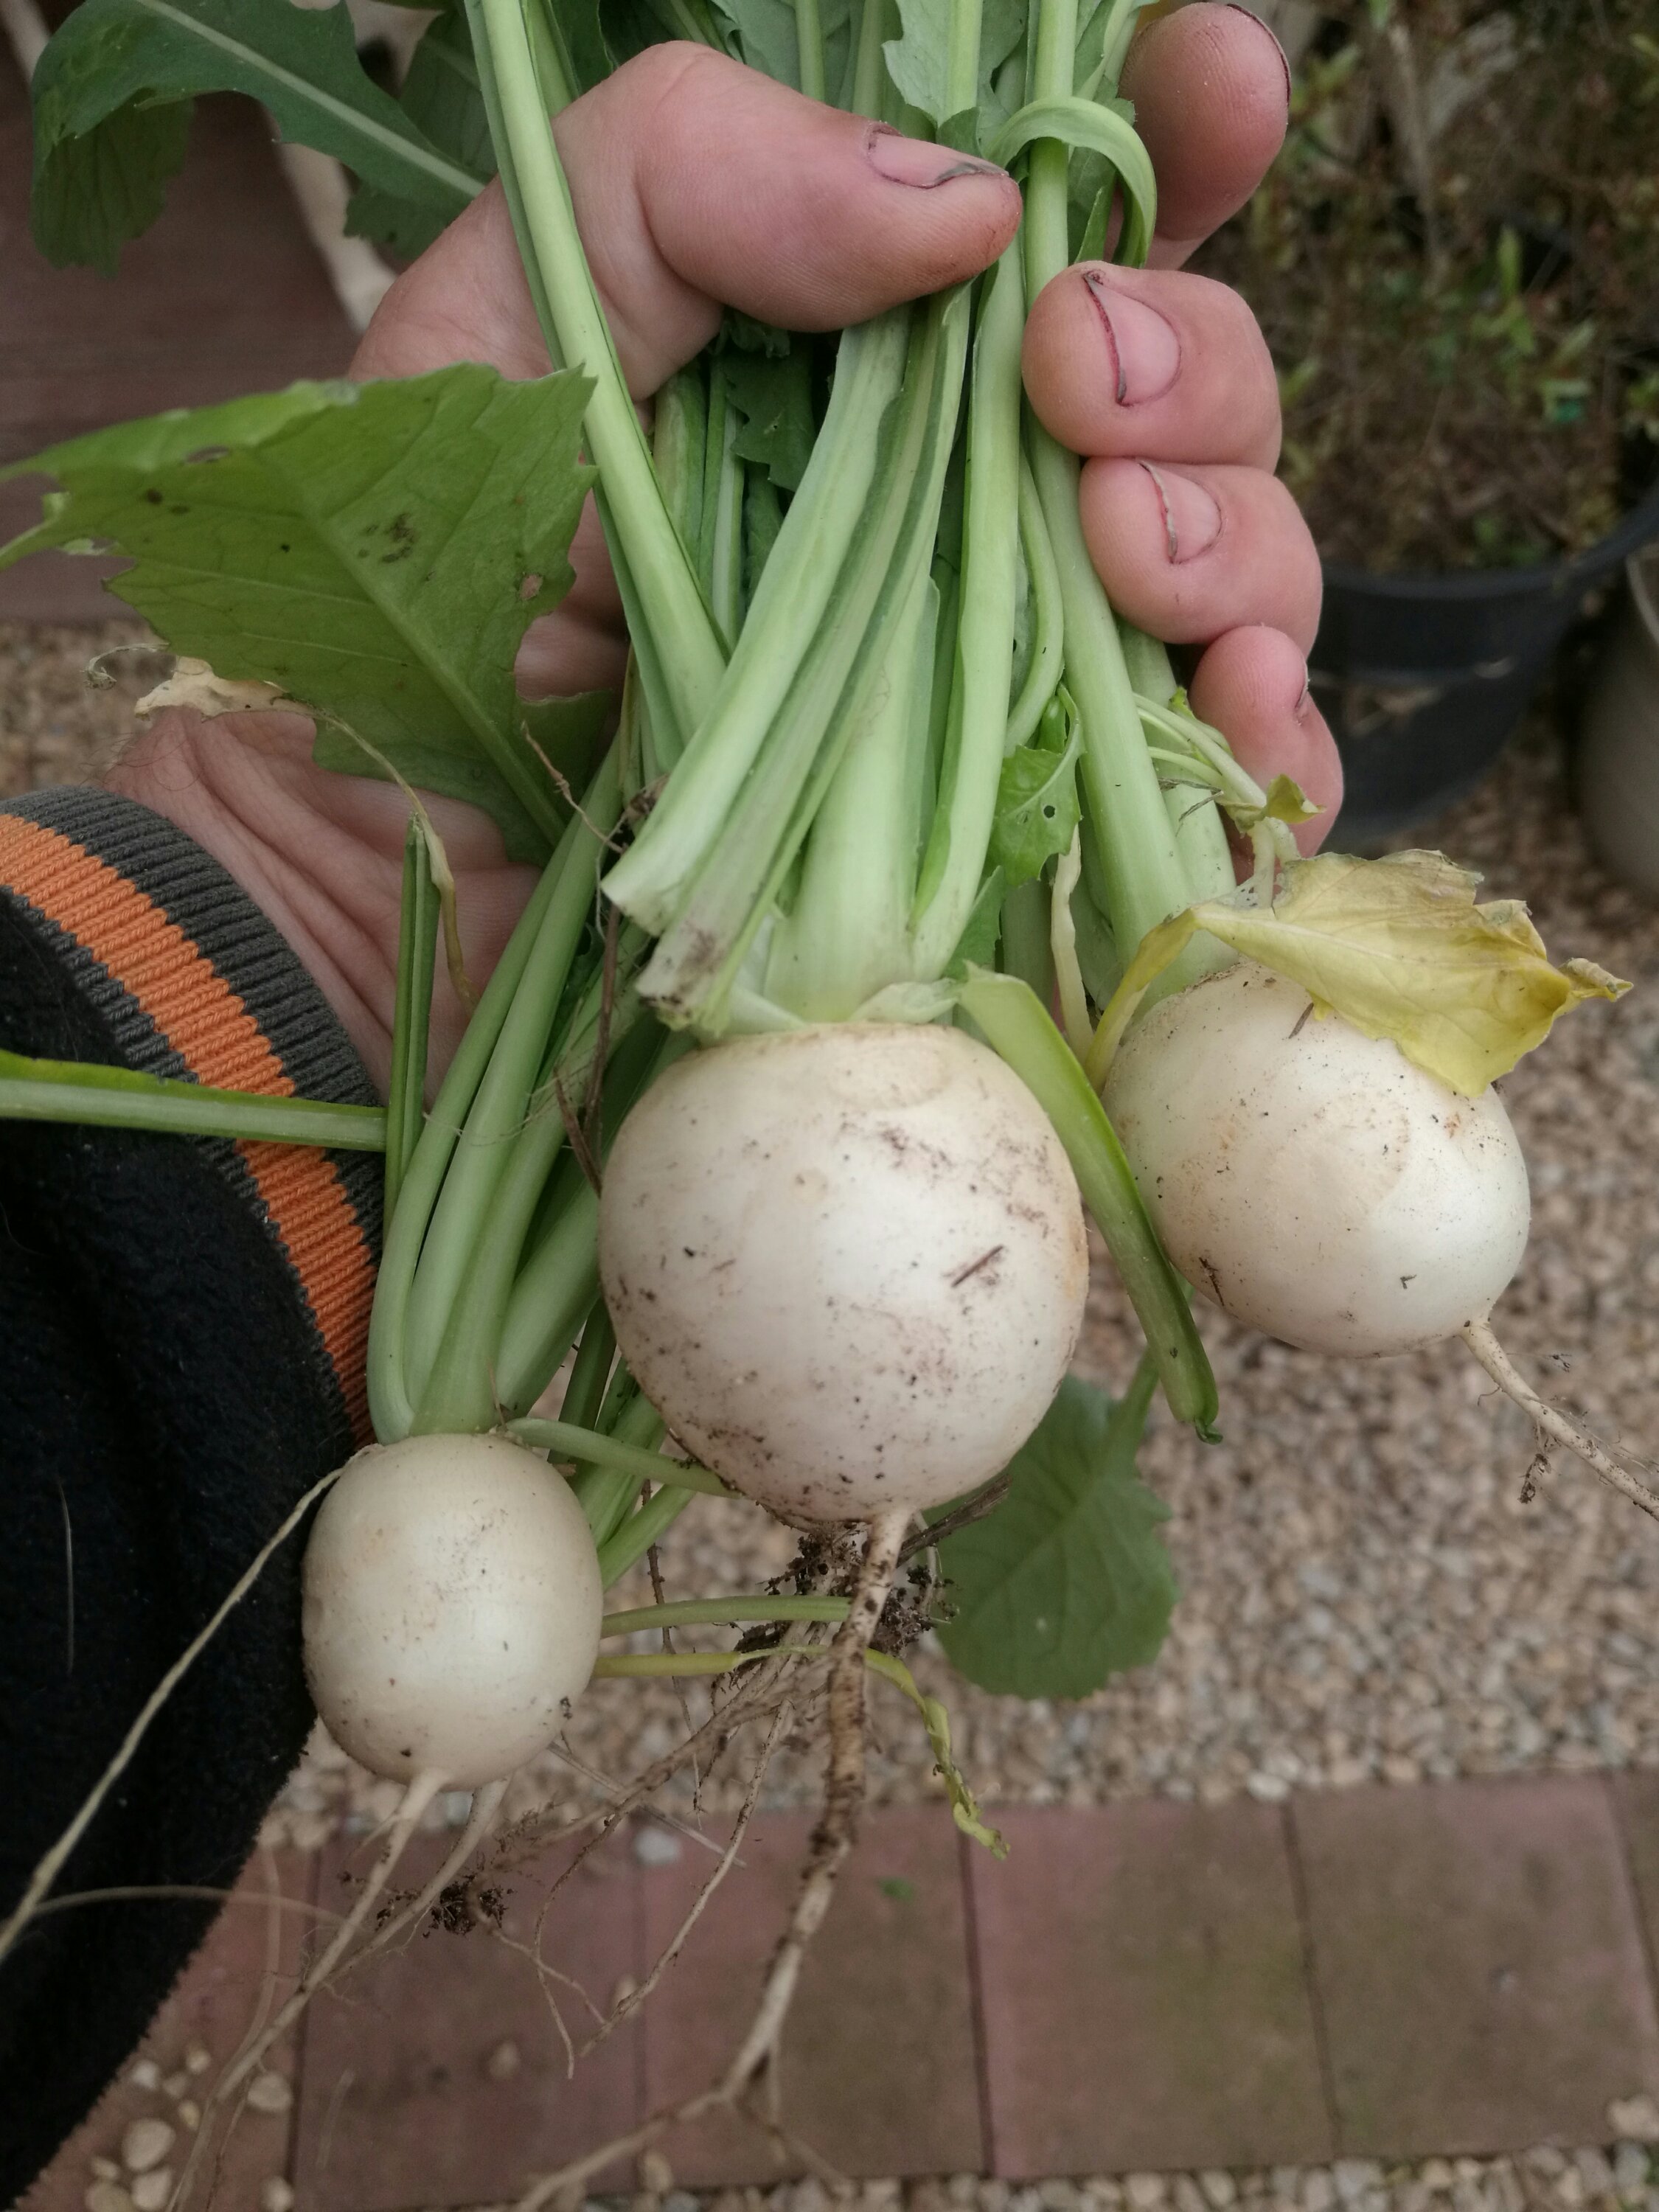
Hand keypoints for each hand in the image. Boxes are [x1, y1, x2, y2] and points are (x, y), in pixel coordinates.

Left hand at [108, 14, 1336, 1091]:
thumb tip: (972, 215)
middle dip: (1187, 367)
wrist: (395, 878)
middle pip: (1191, 400)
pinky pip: (1220, 795)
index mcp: (866, 368)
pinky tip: (1237, 720)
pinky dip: (1273, 755)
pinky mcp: (1027, 852)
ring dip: (1237, 543)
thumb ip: (698, 178)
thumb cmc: (432, 598)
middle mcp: (967, 516)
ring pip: (1241, 577)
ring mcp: (1011, 687)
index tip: (1205, 89)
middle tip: (1076, 392)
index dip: (1172, 139)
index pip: (1074, 227)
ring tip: (1129, 556)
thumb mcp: (514, 320)